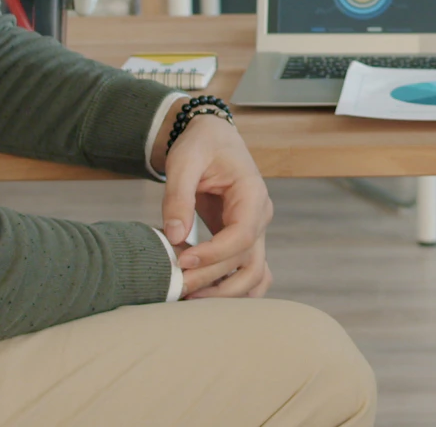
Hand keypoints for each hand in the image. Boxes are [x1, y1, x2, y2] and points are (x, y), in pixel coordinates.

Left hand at [158, 113, 274, 298]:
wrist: (212, 138)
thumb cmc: (200, 145)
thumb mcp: (183, 161)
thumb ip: (178, 197)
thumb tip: (175, 235)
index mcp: (252, 194)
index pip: (242, 235)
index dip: (214, 254)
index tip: (183, 260)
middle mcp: (260, 216)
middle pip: (248, 262)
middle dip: (213, 280)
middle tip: (177, 286)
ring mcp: (256, 230)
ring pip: (254, 275)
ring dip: (226, 292)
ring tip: (189, 297)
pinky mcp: (244, 240)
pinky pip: (251, 272)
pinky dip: (234, 290)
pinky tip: (205, 295)